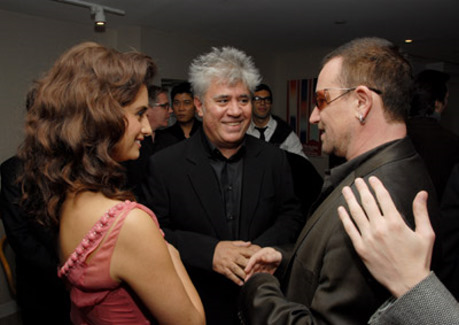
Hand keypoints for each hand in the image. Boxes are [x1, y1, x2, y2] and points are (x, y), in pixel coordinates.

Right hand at [213, 241, 260, 285]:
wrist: (209, 252)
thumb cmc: (221, 247)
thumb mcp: (231, 243)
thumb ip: (241, 244)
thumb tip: (250, 243)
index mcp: (235, 249)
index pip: (247, 252)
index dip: (254, 256)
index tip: (260, 260)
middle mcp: (232, 256)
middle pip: (243, 262)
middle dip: (250, 267)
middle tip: (258, 272)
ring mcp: (228, 263)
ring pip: (237, 270)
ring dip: (244, 275)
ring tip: (250, 280)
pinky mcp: (223, 269)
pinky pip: (230, 275)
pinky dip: (236, 280)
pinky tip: (241, 283)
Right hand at [244, 247, 281, 280]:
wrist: (285, 261)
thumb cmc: (280, 256)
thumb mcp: (276, 255)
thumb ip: (270, 257)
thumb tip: (262, 258)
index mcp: (261, 254)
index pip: (253, 259)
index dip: (249, 264)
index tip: (246, 270)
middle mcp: (260, 260)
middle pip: (253, 266)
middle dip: (249, 272)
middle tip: (246, 278)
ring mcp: (261, 266)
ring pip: (254, 271)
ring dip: (251, 276)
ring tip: (248, 282)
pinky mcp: (263, 271)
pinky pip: (258, 275)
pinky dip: (255, 278)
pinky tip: (253, 282)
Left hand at [337, 176, 434, 297]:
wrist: (408, 282)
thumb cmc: (418, 258)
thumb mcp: (425, 234)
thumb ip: (421, 212)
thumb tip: (422, 193)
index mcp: (396, 222)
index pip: (383, 198)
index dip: (376, 186)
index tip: (371, 178)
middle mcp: (380, 228)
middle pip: (367, 203)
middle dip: (361, 189)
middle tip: (356, 180)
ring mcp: (368, 238)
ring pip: (356, 213)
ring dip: (350, 199)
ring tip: (346, 190)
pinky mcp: (361, 248)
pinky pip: (349, 230)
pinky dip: (344, 218)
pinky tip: (340, 209)